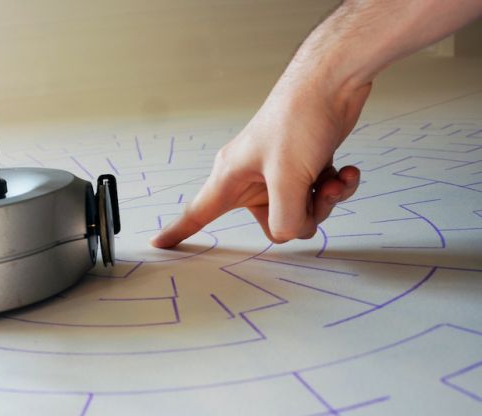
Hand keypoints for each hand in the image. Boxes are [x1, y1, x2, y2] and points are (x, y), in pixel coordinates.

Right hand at [151, 76, 371, 246]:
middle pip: (274, 223)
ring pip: (301, 210)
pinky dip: (335, 186)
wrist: (332, 81)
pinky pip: (318, 193)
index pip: (197, 213)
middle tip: (316, 195)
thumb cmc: (299, 119)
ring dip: (324, 200)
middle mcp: (251, 177)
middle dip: (302, 215)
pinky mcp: (303, 165)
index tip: (158, 245)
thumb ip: (285, 219)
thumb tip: (291, 231)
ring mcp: (279, 172)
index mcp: (231, 177)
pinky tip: (345, 171)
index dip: (178, 231)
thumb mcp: (288, 179)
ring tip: (333, 179)